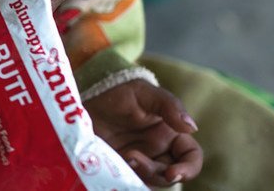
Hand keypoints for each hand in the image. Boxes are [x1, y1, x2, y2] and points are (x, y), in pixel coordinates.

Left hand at [85, 79, 202, 185]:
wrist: (82, 107)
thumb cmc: (117, 96)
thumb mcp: (142, 92)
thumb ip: (168, 105)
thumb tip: (192, 127)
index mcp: (171, 134)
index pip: (191, 156)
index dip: (189, 168)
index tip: (173, 173)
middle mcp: (159, 152)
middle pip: (172, 174)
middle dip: (160, 175)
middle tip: (135, 161)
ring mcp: (141, 163)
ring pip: (153, 181)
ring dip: (142, 174)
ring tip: (124, 156)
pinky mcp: (123, 170)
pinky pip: (133, 183)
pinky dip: (129, 181)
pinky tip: (118, 167)